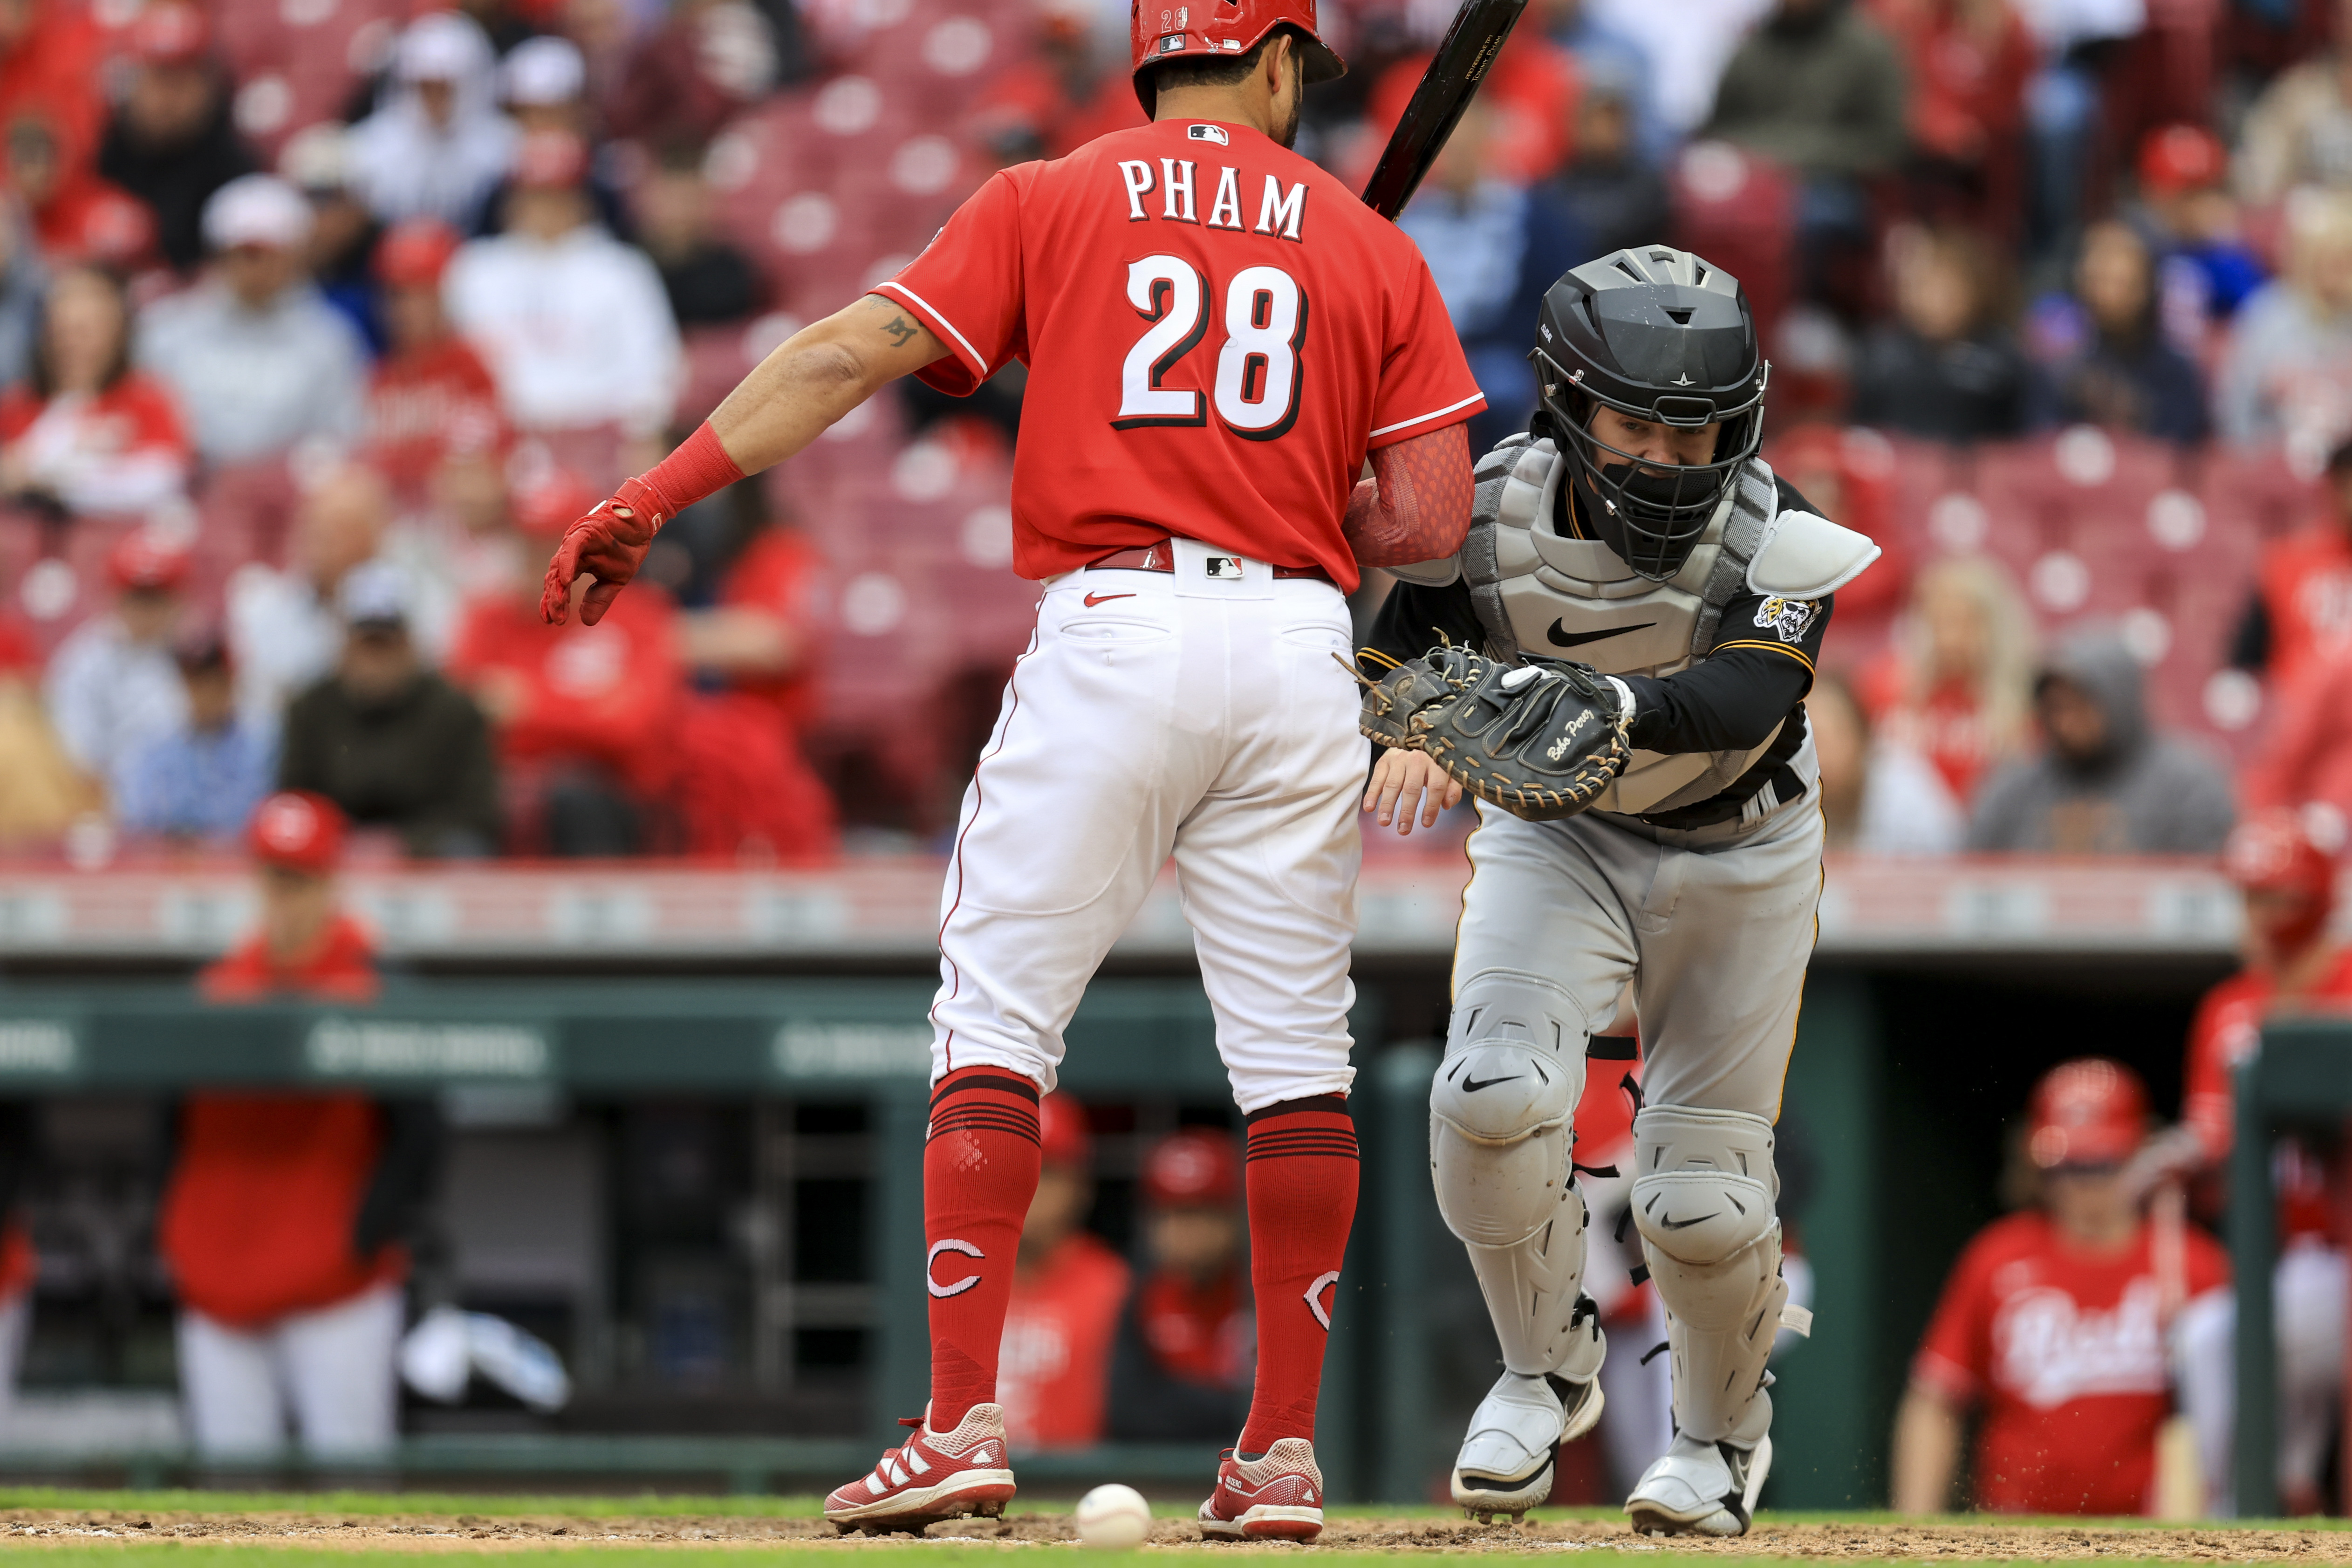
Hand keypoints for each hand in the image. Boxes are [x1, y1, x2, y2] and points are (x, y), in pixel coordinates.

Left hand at [540, 476, 665, 626]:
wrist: (641, 525)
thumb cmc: (627, 549)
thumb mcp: (614, 581)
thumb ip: (599, 599)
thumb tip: (586, 622)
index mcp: (577, 564)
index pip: (560, 586)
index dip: (555, 603)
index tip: (551, 621)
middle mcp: (571, 553)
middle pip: (555, 578)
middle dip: (553, 600)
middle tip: (553, 619)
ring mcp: (575, 542)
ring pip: (560, 565)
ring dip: (558, 587)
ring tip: (557, 605)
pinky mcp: (584, 532)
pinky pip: (572, 549)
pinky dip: (567, 564)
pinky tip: (566, 581)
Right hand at [1364, 745, 1461, 834]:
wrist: (1417, 738)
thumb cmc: (1433, 762)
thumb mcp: (1449, 772)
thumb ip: (1453, 788)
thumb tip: (1447, 805)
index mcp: (1437, 762)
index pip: (1436, 786)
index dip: (1431, 806)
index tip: (1426, 823)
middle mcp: (1417, 759)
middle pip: (1412, 788)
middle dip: (1407, 811)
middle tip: (1403, 829)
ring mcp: (1399, 759)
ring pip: (1392, 784)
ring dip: (1387, 805)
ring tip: (1384, 822)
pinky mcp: (1385, 760)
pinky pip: (1377, 778)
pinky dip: (1372, 793)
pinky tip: (1369, 807)